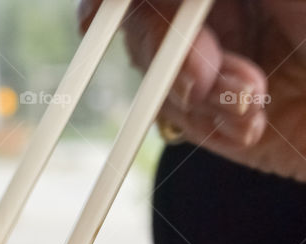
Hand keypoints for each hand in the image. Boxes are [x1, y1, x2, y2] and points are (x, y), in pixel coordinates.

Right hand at [81, 0, 305, 181]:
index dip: (117, 1)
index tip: (103, 14)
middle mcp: (218, 9)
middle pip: (140, 17)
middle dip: (168, 48)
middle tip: (206, 74)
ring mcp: (212, 60)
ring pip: (152, 69)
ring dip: (195, 91)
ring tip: (251, 102)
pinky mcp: (212, 113)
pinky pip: (174, 117)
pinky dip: (209, 121)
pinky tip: (251, 121)